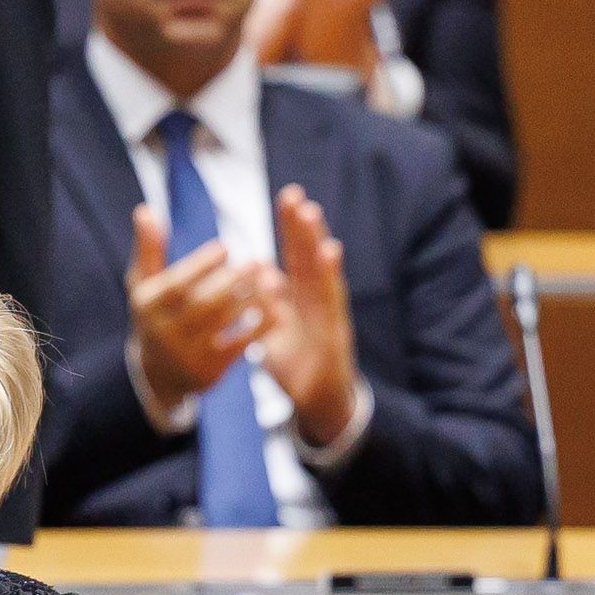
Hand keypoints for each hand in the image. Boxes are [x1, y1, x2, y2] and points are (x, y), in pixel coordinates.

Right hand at [125, 200, 267, 419]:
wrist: (160, 374)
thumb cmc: (157, 315)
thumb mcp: (144, 284)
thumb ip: (148, 249)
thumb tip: (145, 210)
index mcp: (146, 306)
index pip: (177, 283)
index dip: (201, 264)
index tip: (225, 247)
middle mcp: (162, 333)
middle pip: (202, 304)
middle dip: (232, 281)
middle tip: (257, 261)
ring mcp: (186, 355)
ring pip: (224, 323)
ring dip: (251, 299)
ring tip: (270, 280)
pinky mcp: (209, 373)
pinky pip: (240, 346)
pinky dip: (259, 326)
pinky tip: (276, 308)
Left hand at [251, 185, 360, 449]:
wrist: (318, 401)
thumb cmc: (295, 365)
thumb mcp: (272, 331)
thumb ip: (266, 302)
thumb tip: (258, 269)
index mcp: (301, 296)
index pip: (297, 255)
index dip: (292, 228)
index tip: (287, 197)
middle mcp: (317, 299)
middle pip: (309, 256)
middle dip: (302, 226)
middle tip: (294, 193)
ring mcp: (328, 311)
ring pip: (321, 271)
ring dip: (315, 241)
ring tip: (310, 213)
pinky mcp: (336, 328)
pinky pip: (331, 298)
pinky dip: (330, 274)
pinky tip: (330, 250)